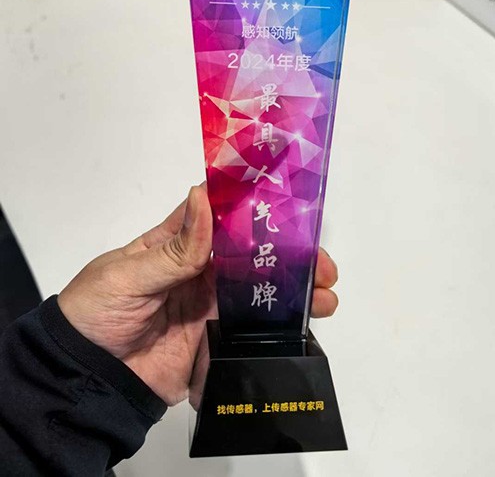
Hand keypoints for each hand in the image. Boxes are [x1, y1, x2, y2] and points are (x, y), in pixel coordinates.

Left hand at [58, 185, 338, 405]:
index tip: (286, 200)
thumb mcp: (127, 275)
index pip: (217, 214)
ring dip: (292, 290)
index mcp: (175, 243)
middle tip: (318, 262)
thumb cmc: (95, 312)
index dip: (249, 204)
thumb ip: (174, 249)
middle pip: (249, 253)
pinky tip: (304, 325)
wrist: (88, 379)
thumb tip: (203, 197)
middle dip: (286, 253)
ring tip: (324, 294)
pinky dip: (278, 326)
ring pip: (257, 290)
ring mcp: (209, 306)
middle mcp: (198, 270)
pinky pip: (250, 329)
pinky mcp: (214, 340)